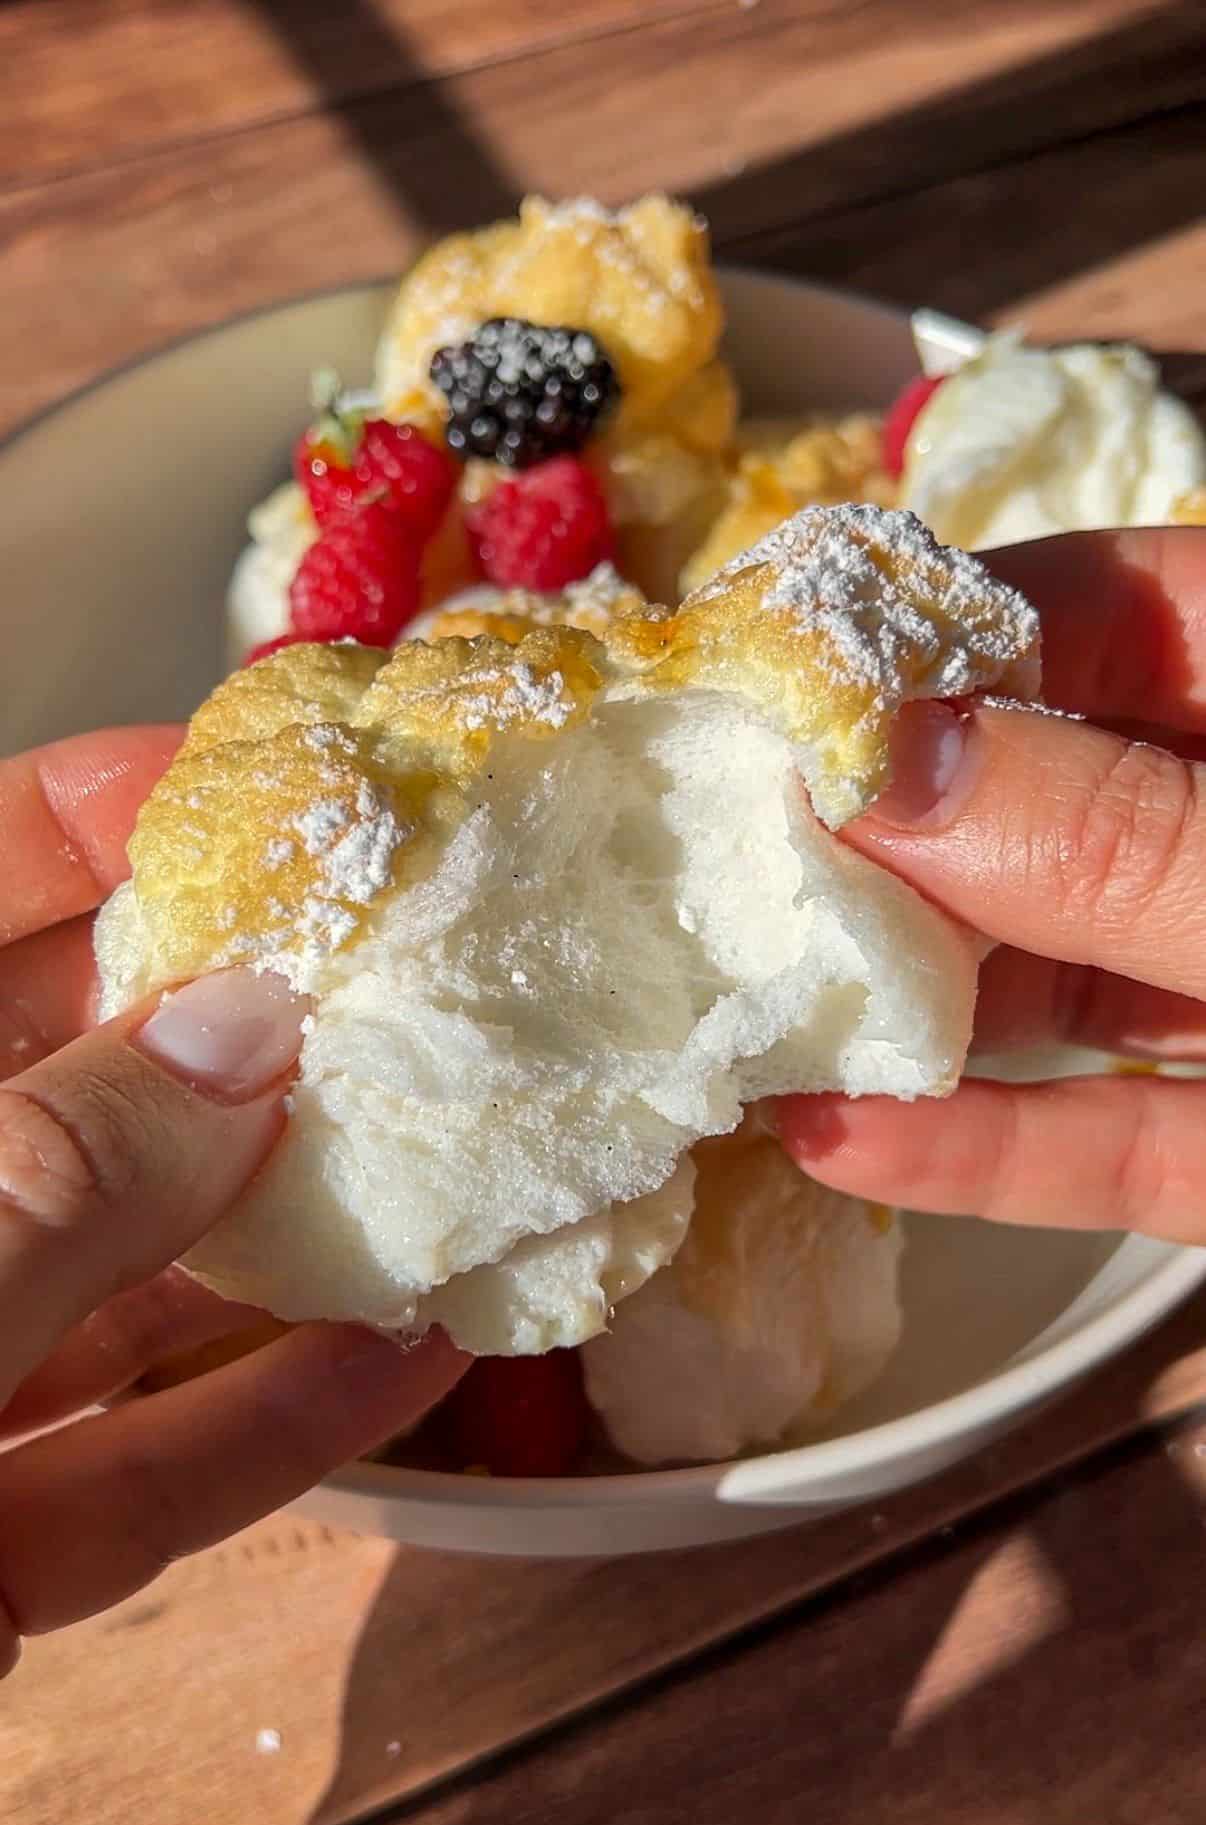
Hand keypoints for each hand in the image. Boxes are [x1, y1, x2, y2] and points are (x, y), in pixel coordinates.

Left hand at [0, 728, 466, 1675]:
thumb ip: (47, 1176)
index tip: (243, 786)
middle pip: (57, 1087)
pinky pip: (138, 1466)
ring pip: (122, 1283)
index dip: (77, 825)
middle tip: (397, 968)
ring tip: (450, 1154)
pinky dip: (270, 1418)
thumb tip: (243, 1029)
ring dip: (288, 1230)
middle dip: (230, 1027)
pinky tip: (409, 1354)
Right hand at [780, 526, 1205, 1240]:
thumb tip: (881, 758)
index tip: (759, 695)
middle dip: (887, 842)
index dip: (928, 645)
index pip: (1096, 615)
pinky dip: (997, 1145)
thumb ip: (1117, 839)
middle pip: (1048, 799)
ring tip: (740, 1008)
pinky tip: (845, 1145)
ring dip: (912, 1002)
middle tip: (710, 864)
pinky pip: (1116, 1131)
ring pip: (1065, 972)